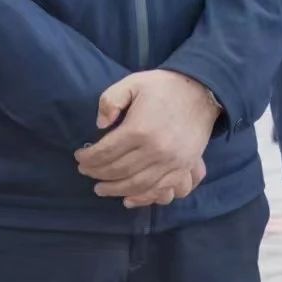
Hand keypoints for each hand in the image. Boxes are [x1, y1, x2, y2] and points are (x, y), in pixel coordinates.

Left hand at [75, 70, 221, 206]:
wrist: (202, 91)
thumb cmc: (163, 87)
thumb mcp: (132, 83)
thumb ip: (110, 100)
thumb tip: (100, 125)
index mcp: (139, 129)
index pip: (106, 152)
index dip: (89, 158)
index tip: (79, 157)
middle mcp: (156, 150)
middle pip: (119, 171)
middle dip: (98, 174)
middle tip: (85, 173)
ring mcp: (172, 162)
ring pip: (137, 185)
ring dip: (115, 190)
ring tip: (101, 188)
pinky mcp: (183, 167)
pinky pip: (161, 190)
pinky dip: (142, 198)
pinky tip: (128, 199)